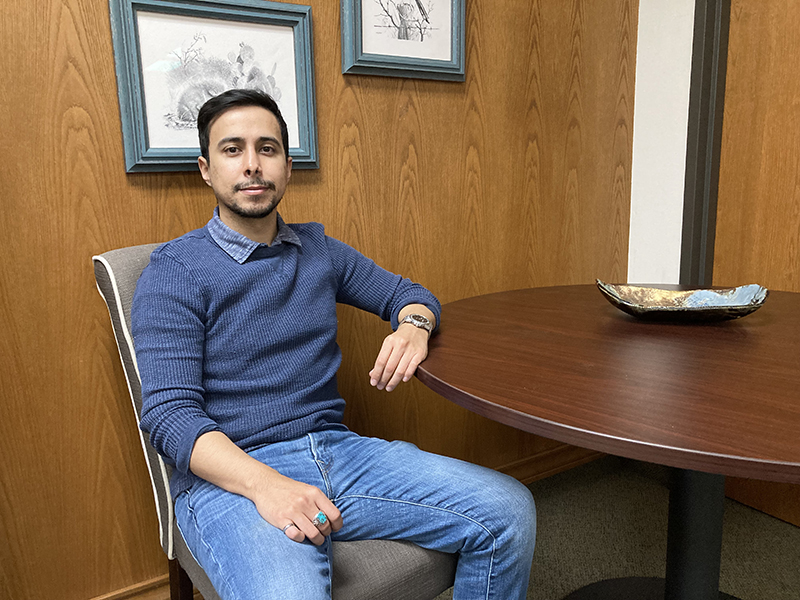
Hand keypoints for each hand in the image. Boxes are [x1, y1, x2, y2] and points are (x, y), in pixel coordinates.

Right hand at [189, 431, 341, 544]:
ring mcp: (293, 511)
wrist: (265, 484)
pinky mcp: (281, 519)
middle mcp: (305, 502)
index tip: (334, 529)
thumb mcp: (308, 490)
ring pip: (313, 533)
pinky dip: (300, 538)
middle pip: (324, 526)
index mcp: (315, 494)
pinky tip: (299, 535)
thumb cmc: (289, 489)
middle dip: (325, 534)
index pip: (335, 514)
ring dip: (316, 540)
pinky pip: (296, 535)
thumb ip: (320, 502)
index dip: (337, 525)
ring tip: (314, 539)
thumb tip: (333, 519)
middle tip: (321, 534)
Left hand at [369, 323, 428, 391]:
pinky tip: (402, 380)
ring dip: (394, 381)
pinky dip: (407, 375)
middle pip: (389, 367)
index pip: (380, 361)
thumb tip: (372, 374)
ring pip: (400, 369)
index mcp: (390, 342)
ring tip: (389, 387)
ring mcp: (411, 349)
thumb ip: (382, 359)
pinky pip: (412, 367)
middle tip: (380, 387)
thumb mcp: (389, 344)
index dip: (376, 373)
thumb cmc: (400, 338)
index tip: (373, 382)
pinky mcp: (420, 353)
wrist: (416, 327)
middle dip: (383, 379)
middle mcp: (400, 344)